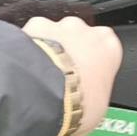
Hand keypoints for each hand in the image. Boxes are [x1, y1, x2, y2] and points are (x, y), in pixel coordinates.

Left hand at [22, 15, 122, 135]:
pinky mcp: (34, 27)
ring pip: (55, 34)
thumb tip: (88, 108)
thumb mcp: (99, 109)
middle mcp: (87, 32)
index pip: (107, 50)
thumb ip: (96, 96)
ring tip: (41, 76)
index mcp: (110, 49)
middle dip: (71, 53)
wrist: (45, 93)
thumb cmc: (77, 100)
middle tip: (63, 78)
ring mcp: (60, 28)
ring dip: (50, 50)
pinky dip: (28, 48)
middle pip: (80, 37)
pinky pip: (32, 35)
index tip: (87, 79)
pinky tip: (25, 68)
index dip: (95, 66)